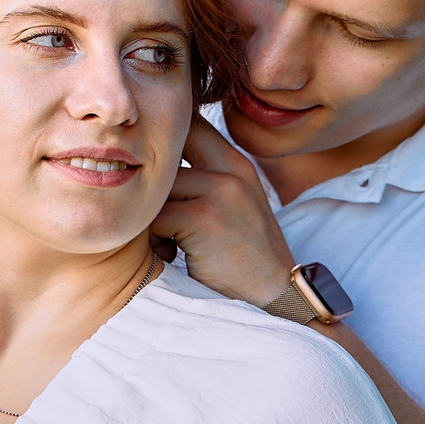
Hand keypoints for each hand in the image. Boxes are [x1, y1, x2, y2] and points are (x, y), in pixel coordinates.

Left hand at [151, 114, 296, 308]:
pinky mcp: (204, 217)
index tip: (148, 169)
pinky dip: (154, 240)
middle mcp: (231, 170)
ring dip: (151, 217)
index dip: (162, 143)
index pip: (190, 125)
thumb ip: (205, 180)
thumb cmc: (244, 259)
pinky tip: (170, 256)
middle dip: (151, 185)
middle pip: (165, 153)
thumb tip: (149, 163)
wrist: (275, 298)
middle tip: (151, 213)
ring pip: (156, 189)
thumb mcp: (235, 207)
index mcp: (237, 164)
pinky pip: (154, 218)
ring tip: (166, 241)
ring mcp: (220, 190)